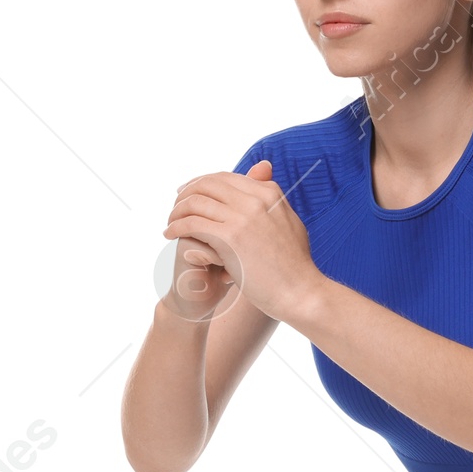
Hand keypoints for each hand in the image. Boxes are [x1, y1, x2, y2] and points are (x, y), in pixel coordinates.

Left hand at [163, 159, 321, 324]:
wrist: (302, 293)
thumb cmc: (296, 268)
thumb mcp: (289, 224)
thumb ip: (273, 202)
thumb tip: (264, 179)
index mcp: (269, 193)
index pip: (226, 178)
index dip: (203, 183)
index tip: (190, 194)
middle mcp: (256, 198)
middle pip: (208, 184)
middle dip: (187, 193)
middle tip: (176, 207)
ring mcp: (243, 216)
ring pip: (196, 201)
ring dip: (177, 211)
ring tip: (171, 223)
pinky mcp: (230, 237)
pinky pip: (192, 223)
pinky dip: (176, 227)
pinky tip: (170, 235)